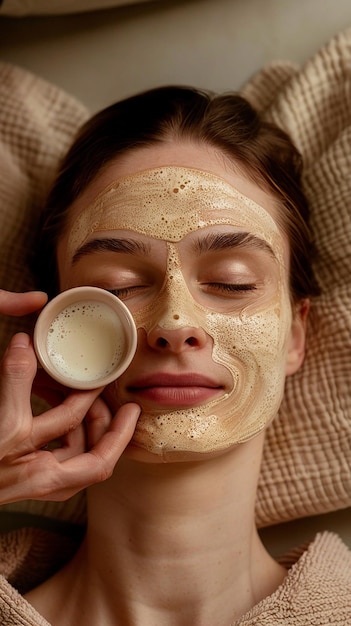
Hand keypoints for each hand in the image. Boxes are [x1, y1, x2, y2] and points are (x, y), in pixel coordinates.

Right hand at [0, 289, 140, 502]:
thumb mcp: (0, 422)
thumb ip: (16, 382)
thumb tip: (25, 343)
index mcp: (45, 477)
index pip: (100, 461)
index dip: (121, 434)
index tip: (133, 409)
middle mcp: (42, 481)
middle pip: (88, 451)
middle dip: (96, 417)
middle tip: (98, 389)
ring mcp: (30, 475)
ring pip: (68, 444)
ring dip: (72, 413)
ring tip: (66, 385)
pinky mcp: (18, 464)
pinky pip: (47, 440)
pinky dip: (52, 417)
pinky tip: (43, 394)